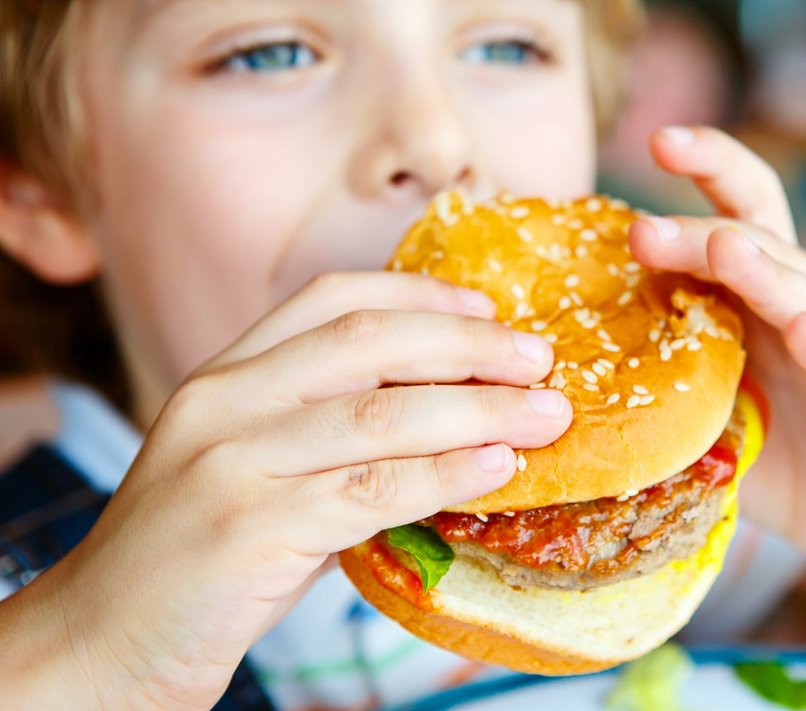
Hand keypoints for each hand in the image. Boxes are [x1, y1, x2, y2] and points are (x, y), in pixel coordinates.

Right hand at [19, 272, 572, 708]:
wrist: (100, 644)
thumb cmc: (197, 562)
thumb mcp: (257, 474)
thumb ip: (332, 441)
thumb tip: (451, 424)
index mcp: (226, 377)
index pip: (330, 299)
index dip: (420, 294)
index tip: (489, 310)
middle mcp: (225, 403)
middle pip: (368, 342)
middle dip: (468, 346)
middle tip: (542, 360)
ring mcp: (230, 462)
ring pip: (380, 415)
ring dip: (479, 410)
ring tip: (547, 415)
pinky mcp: (246, 529)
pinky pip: (370, 489)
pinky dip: (444, 474)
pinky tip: (496, 468)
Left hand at [629, 126, 805, 593]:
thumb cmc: (793, 460)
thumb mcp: (719, 411)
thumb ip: (670, 375)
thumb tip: (568, 361)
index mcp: (776, 303)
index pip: (747, 215)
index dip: (713, 169)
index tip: (657, 140)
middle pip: (765, 252)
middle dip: (703, 235)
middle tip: (642, 230)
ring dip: (765, 276)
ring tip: (723, 250)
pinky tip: (804, 333)